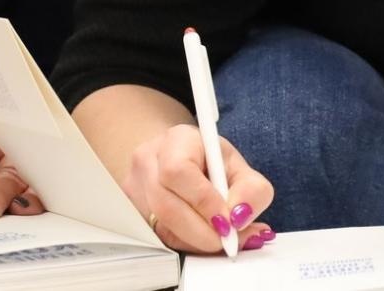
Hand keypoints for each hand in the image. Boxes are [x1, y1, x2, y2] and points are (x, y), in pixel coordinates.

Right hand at [123, 123, 273, 252]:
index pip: (178, 171)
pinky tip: (201, 238)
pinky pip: (157, 238)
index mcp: (177, 139)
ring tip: (220, 239)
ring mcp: (133, 187)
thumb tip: (240, 219)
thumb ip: (252, 192)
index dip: (204, 202)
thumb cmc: (210, 162)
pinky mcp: (131, 212)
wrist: (181, 159)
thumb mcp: (240, 168)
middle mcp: (148, 160)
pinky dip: (184, 244)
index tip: (228, 222)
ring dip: (196, 241)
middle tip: (227, 240)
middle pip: (166, 205)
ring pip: (160, 227)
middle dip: (202, 232)